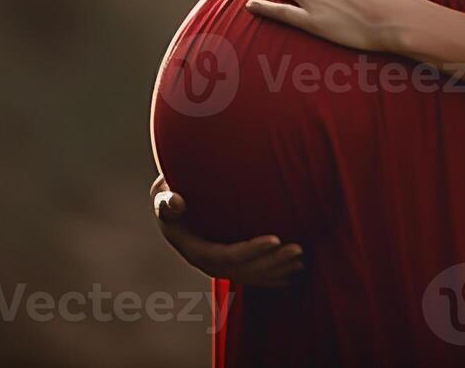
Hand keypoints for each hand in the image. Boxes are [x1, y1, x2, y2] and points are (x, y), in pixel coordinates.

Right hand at [150, 176, 304, 286]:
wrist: (174, 199)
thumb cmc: (172, 189)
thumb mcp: (164, 192)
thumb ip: (167, 200)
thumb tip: (176, 203)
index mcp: (193, 248)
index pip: (225, 256)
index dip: (251, 251)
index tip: (276, 239)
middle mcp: (206, 262)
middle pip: (242, 270)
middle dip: (271, 262)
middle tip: (298, 249)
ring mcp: (219, 265)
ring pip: (251, 275)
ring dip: (277, 269)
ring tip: (300, 256)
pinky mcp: (230, 262)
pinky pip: (254, 275)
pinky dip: (274, 275)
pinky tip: (294, 271)